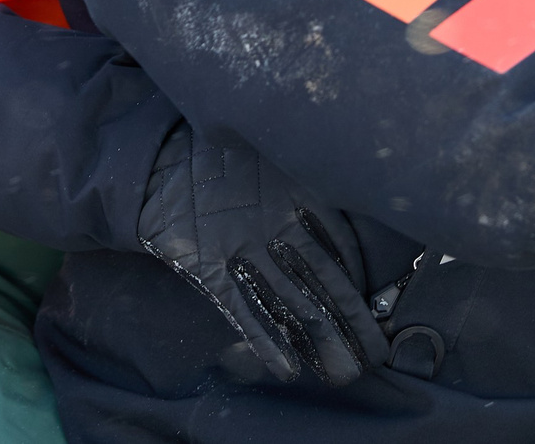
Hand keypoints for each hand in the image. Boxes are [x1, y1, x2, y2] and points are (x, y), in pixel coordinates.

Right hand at [134, 122, 390, 385]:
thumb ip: (304, 192)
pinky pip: (245, 310)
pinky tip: (288, 368)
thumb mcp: (274, 161)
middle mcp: (278, 224)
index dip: (358, 282)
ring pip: (293, 303)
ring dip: (320, 341)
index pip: (341, 246)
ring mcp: (245, 248)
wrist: (160, 160)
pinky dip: (267, 341)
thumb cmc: (224, 160)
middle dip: (351, 324)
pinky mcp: (211, 268)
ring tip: (343, 374)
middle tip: (374, 358)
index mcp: (298, 193)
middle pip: (325, 282)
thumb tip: (338, 233)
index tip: (373, 311)